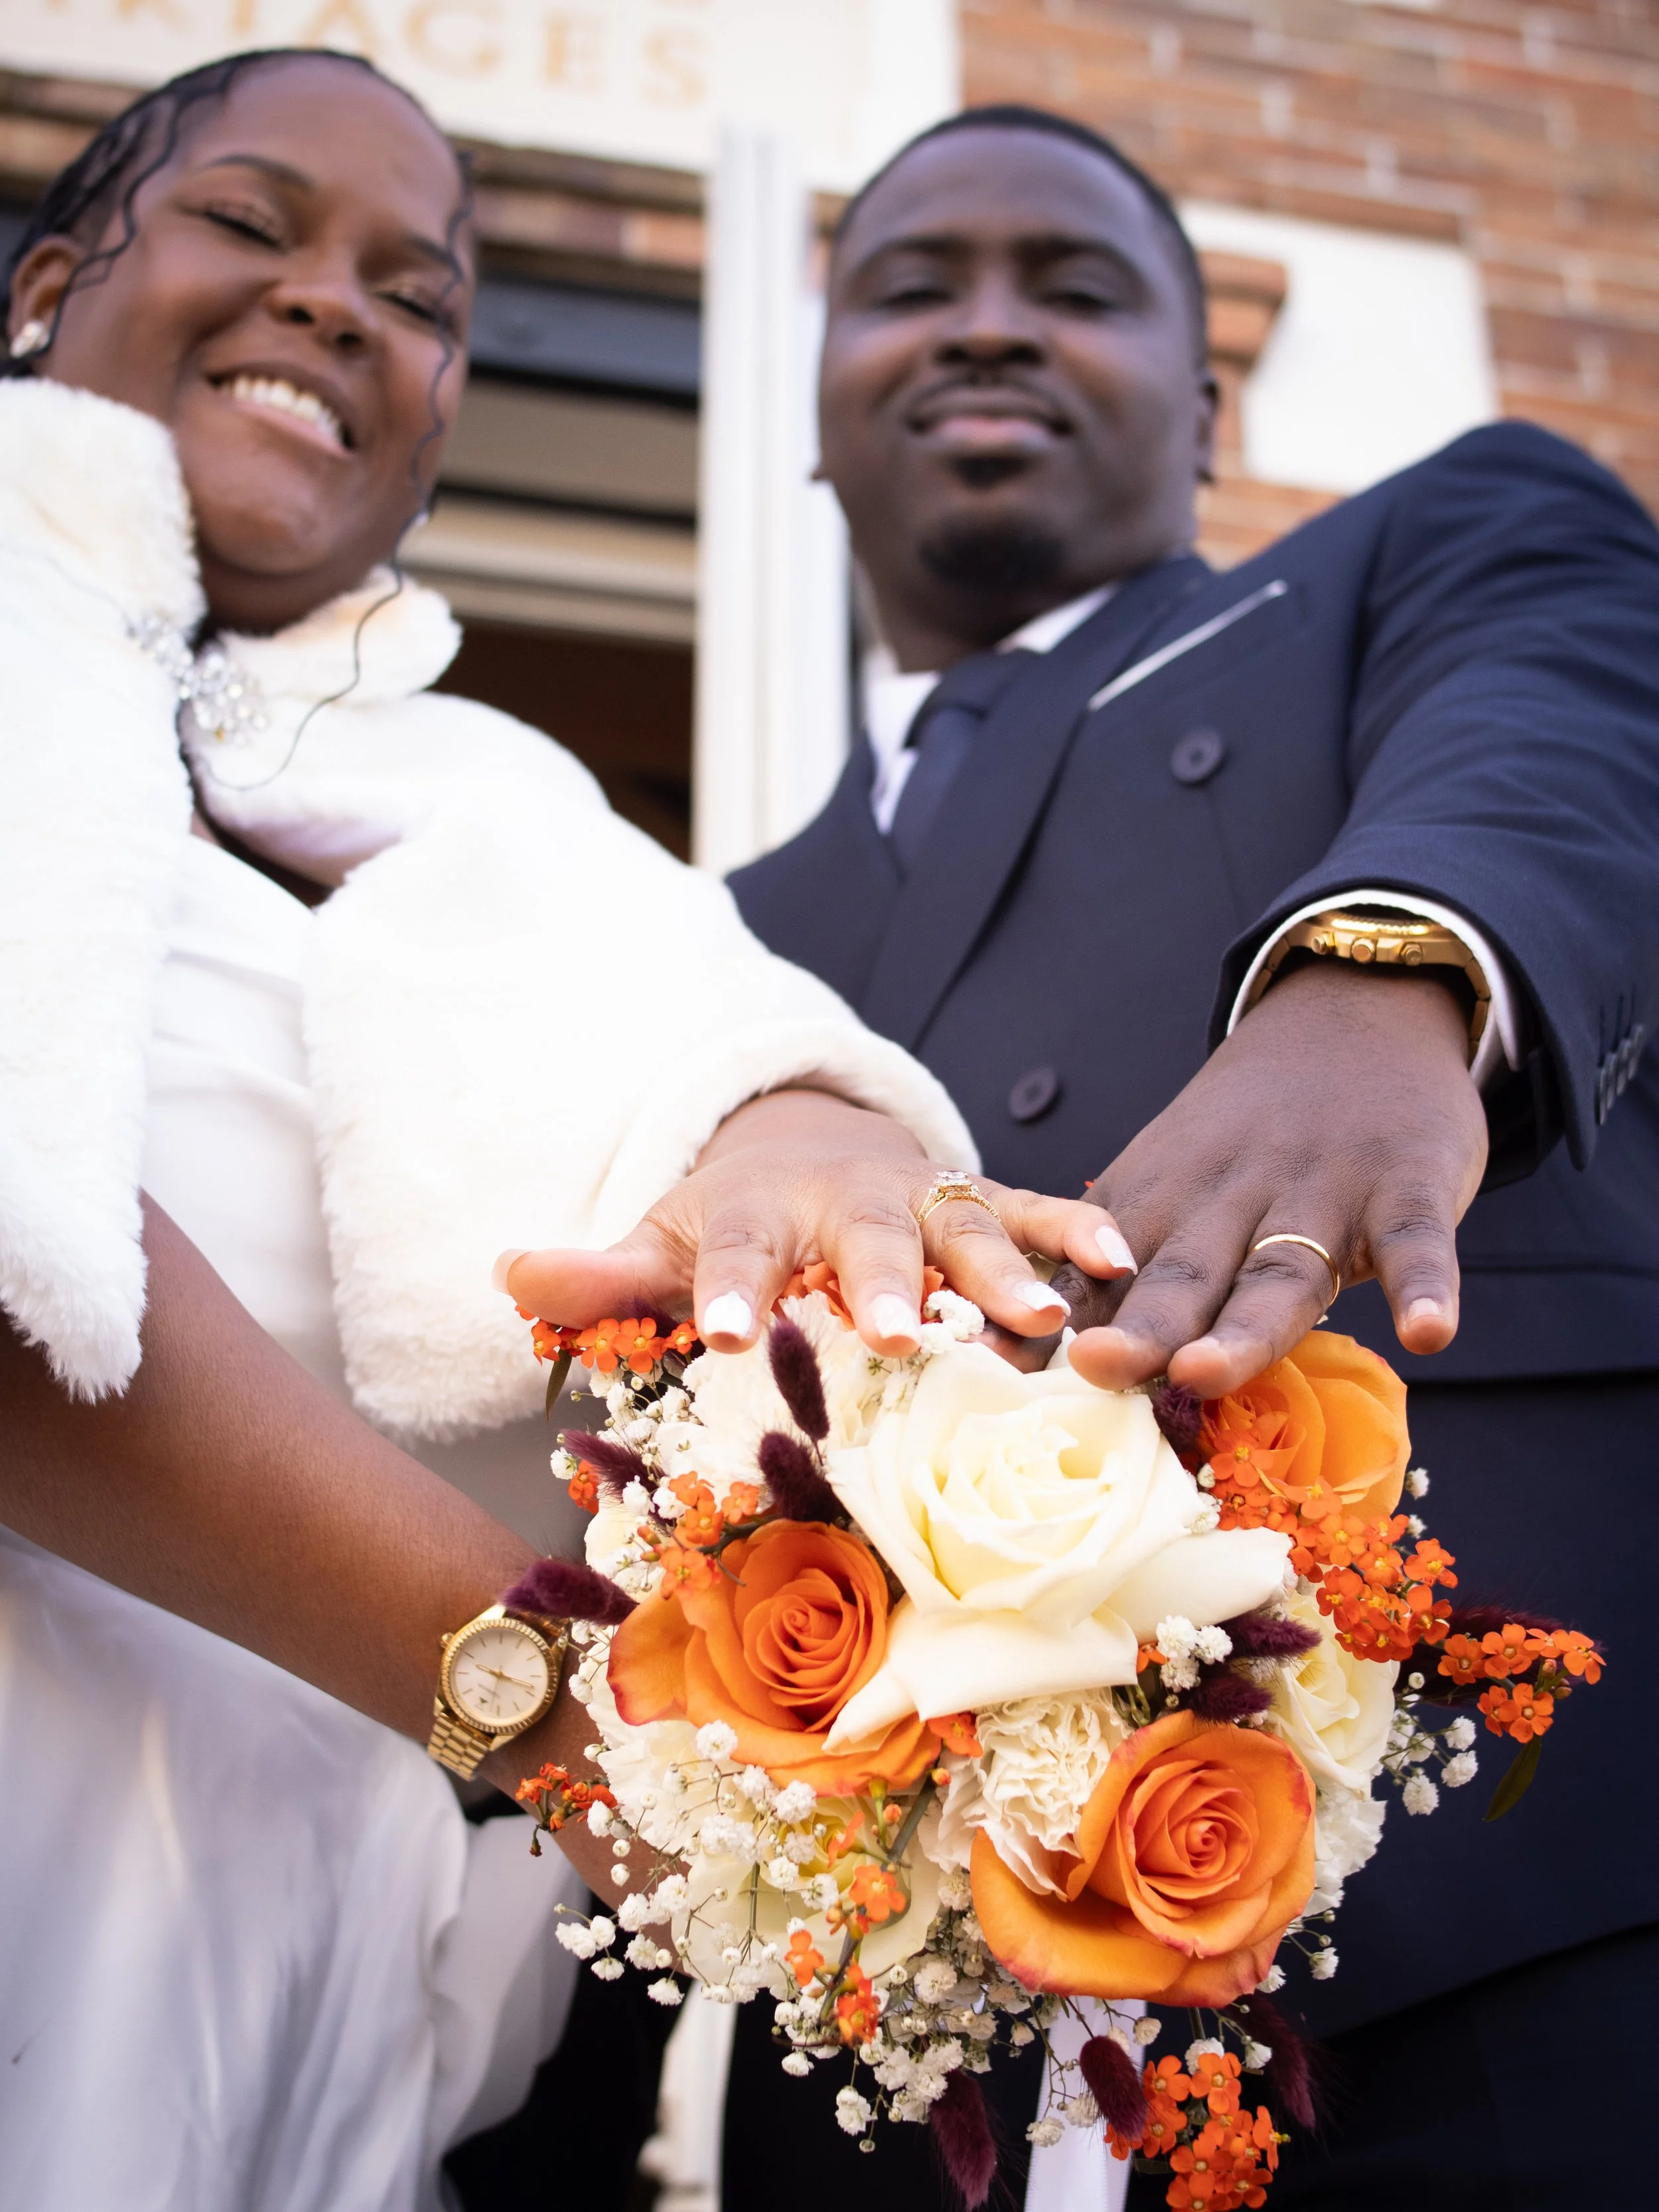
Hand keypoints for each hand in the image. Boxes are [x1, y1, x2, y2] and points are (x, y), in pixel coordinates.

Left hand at [497, 1087, 1130, 1356]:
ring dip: (1002, 1273)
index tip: (729, 1331)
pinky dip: (1076, 1233)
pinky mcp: (982, 1203)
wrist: (808, 1141)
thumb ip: (598, 1271)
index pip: (739, 1247)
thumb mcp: (664, 1236)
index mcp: (761, 1211)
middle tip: (894, 1330)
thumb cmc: (734, 1217)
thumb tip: (507, 1274)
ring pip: (966, 1228)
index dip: (734, 1287)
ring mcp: (923, 1198)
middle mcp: (849, 1200)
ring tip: (1041, 1323)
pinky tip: (1120, 1265)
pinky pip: (1032, 1214)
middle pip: (867, 1236)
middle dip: (884, 1280)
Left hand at [1052, 964, 1488, 1396]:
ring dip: (1245, 1328)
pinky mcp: (1405, 1185)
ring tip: (1208, 1372)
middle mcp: (1232, 1197)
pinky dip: (1425, 1285)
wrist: (1354, 1012)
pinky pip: (1413, 1241)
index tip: (1015, 1367)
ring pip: (1279, 1271)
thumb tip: (1049, 1364)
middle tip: (1095, 1368)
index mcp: (1163, 1200)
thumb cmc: (1248, 1133)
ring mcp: (1322, 1191)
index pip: (1104, 1274)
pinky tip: (1430, 1333)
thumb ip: (1126, 1268)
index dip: (1066, 1323)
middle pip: (1182, 1277)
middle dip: (1138, 1329)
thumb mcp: (1173, 1180)